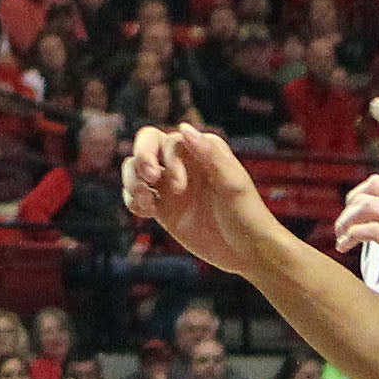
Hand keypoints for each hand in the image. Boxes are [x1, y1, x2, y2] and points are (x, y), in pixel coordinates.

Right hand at [121, 125, 286, 277]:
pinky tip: (146, 213)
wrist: (247, 251)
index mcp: (201, 150)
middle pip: (146, 144)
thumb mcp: (232, 184)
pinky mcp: (162, 207)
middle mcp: (183, 162)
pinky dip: (131, 200)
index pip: (168, 140)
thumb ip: (209, 154)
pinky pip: (134, 195)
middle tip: (149, 181)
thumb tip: (182, 127)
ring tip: (145, 201)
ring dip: (131, 180)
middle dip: (141, 159)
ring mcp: (170, 185)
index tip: (180, 187)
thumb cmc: (246, 214)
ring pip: (134, 168)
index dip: (167, 160)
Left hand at [331, 179, 378, 278]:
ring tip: (341, 240)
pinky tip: (345, 248)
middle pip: (371, 191)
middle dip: (348, 209)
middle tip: (340, 232)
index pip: (377, 183)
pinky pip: (374, 230)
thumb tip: (360, 223)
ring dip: (347, 221)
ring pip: (370, 206)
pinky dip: (353, 235)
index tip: (348, 220)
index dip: (355, 196)